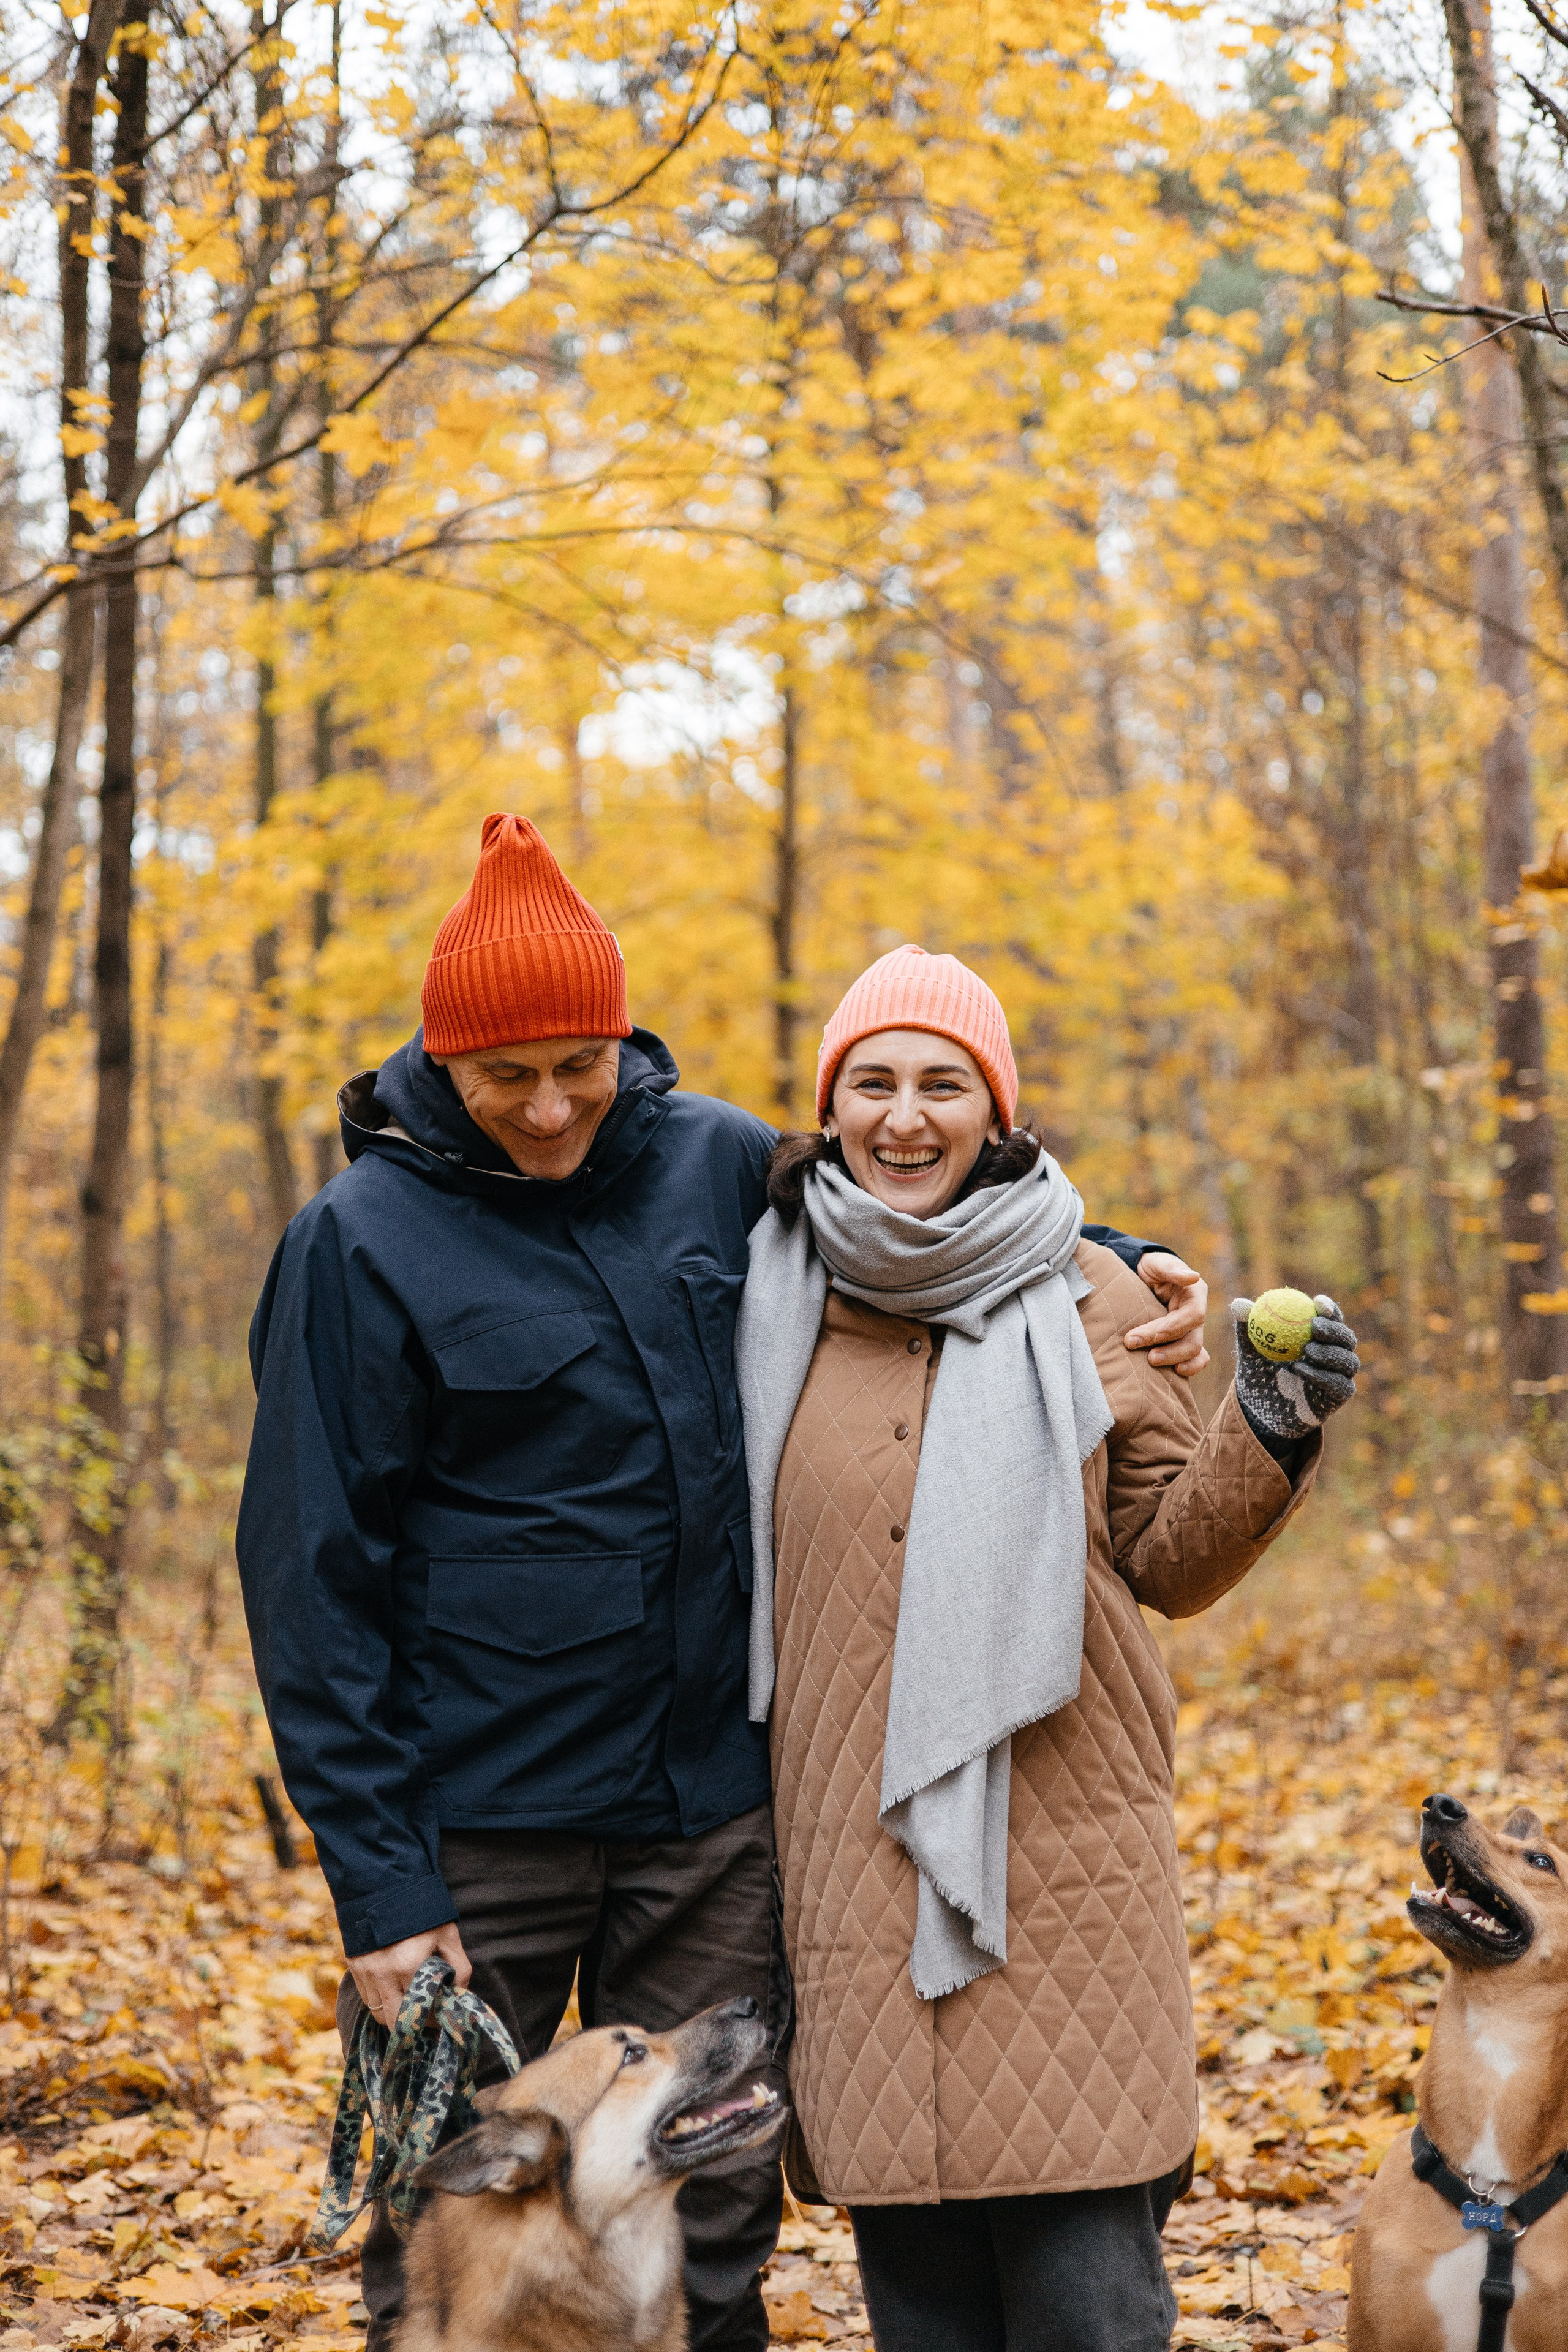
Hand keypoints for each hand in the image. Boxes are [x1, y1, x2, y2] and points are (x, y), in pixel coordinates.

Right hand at [348, 1922, 470, 2029]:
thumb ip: (459, 1967)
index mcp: (409, 1966)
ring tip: (408, 2002)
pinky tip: (393, 1988)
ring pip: (377, 2013)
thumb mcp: (448, 1934)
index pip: (419, 2013)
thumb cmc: (422, 1910)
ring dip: (393, 2013)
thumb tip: (459, 1995)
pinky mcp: (354, 1966)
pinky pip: (366, 1998)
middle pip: (394, 2022)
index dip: (430, 2022)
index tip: (438, 2020)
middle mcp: (383, 1974)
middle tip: (423, 2017)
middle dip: (410, 2025)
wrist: (386, 1884)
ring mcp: (365, 1971)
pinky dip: (380, 2000)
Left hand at [1125, 1252, 1209, 1376]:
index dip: (1172, 1328)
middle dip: (1169, 1348)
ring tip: (1151, 1362)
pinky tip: (1175, 1372)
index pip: (1193, 1315)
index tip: (1146, 1335)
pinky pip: (1196, 1358)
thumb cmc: (1151, 1267)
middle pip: (1193, 1339)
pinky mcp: (1184, 1339)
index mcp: (1195, 1293)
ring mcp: (1192, 1329)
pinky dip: (1189, 1367)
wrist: (1143, 1274)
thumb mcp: (1159, 1263)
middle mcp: (1196, 1313)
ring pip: (1194, 1351)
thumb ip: (1172, 1269)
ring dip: (1174, 1359)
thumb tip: (1192, 1277)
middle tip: (1140, 1350)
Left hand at [1230, 1294, 1359, 1440]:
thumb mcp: (1250, 1349)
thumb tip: (1238, 1303)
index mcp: (1320, 1337)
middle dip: (1335, 1329)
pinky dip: (1323, 1376)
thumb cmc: (1259, 1373)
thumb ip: (1247, 1327)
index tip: (1316, 1302)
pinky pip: (1340, 1384)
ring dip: (1330, 1353)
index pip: (1331, 1317)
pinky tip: (1300, 1369)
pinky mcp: (1339, 1396)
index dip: (1328, 1307)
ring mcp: (1340, 1376)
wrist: (1260, 1409)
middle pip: (1347, 1337)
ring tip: (1306, 1350)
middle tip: (1315, 1326)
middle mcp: (1335, 1354)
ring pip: (1349, 1361)